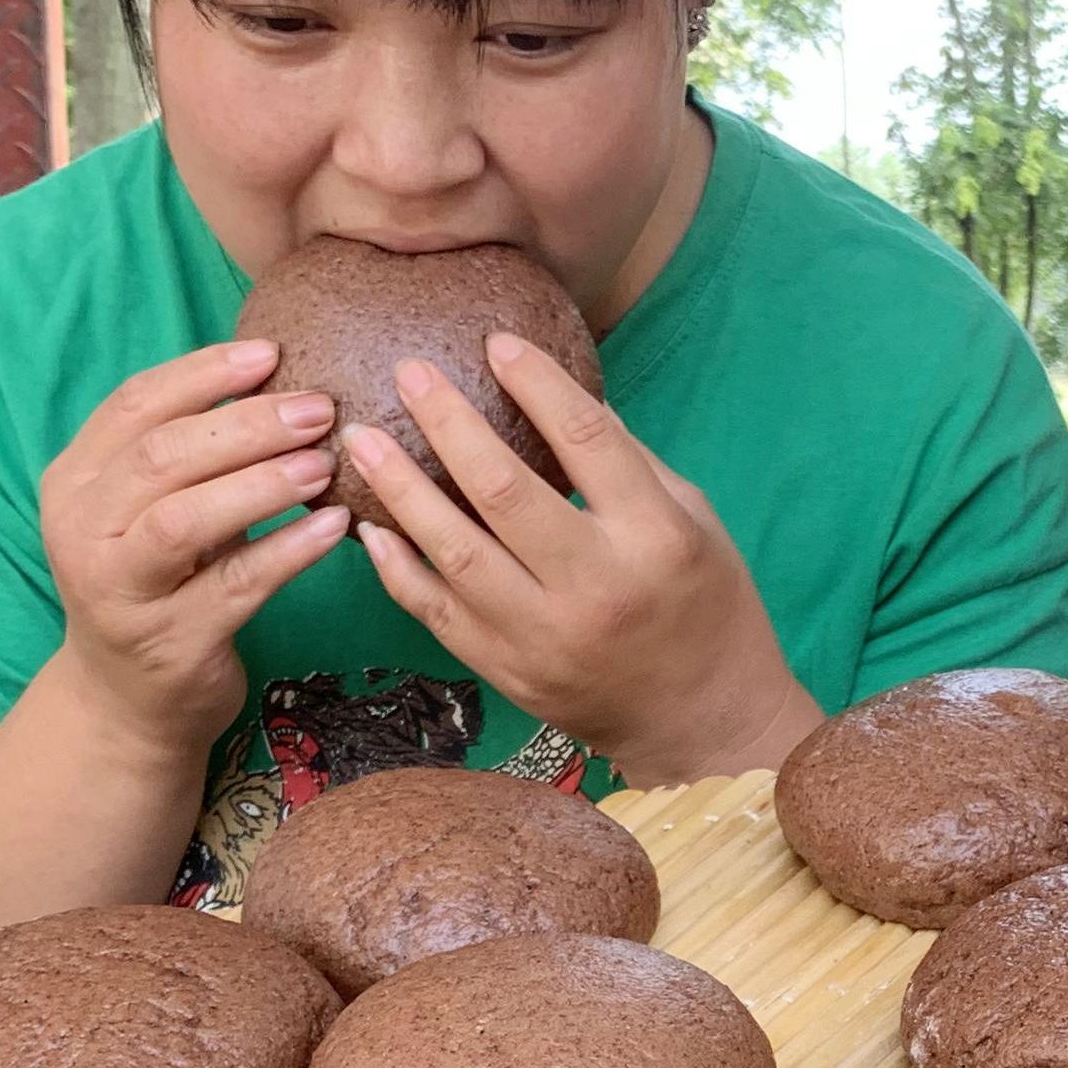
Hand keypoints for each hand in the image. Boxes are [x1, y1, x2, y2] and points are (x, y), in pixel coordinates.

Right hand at [36, 338, 356, 752]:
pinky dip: (289, 550)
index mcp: (76, 482)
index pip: (134, 405)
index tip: (272, 353)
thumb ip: (188, 451)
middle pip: (162, 457)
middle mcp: (84, 533)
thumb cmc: (157, 584)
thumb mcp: (150, 511)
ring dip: (264, 484)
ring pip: (188, 520)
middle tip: (319, 408)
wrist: (128, 701)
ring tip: (326, 462)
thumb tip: (276, 374)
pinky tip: (335, 527)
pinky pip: (236, 586)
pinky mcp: (170, 643)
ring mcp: (122, 592)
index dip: (204, 373)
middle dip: (246, 425)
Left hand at [345, 336, 822, 782]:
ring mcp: (545, 635)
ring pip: (452, 550)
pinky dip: (396, 567)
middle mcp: (596, 585)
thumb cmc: (707, 608)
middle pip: (502, 488)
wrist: (704, 724)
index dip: (536, 384)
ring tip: (361, 440)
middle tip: (408, 371)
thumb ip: (630, 463)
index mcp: (654, 536)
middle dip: (446, 420)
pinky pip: (435, 612)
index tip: (496, 343)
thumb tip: (559, 394)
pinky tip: (368, 525)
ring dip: (399, 488)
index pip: (586, 439)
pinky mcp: (510, 672)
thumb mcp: (696, 521)